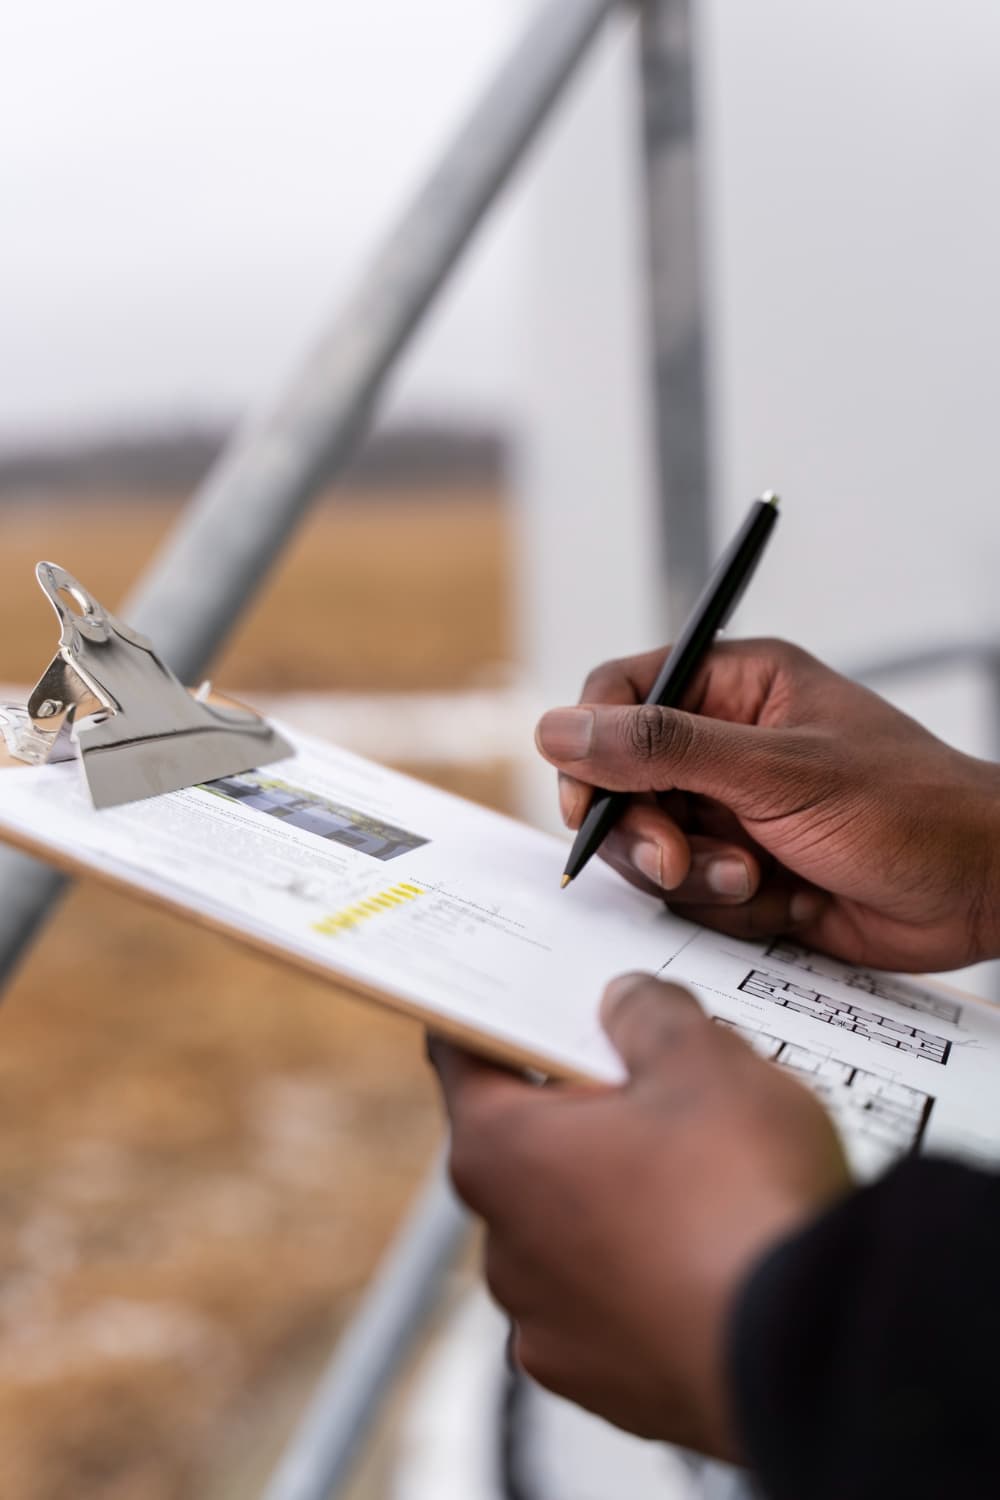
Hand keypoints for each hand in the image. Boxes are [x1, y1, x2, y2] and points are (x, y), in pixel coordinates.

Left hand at [430, 974, 848, 1455]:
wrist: (811, 1355)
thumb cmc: (739, 1200)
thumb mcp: (704, 1059)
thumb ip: (650, 1014)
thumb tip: (627, 1004)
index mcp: (500, 1152)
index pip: (464, 1061)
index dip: (496, 1023)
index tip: (515, 1007)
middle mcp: (504, 1249)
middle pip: (527, 1150)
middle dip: (582, 1115)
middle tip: (655, 1084)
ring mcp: (552, 1329)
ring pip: (575, 1234)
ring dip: (619, 1203)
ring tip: (707, 1179)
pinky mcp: (610, 1390)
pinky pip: (618, 1308)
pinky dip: (653, 1279)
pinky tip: (715, 1253)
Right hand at [535, 639, 999, 971]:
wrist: (983, 892)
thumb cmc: (909, 808)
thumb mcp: (776, 771)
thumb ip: (662, 749)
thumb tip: (559, 727)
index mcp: (734, 687)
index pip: (620, 695)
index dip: (591, 748)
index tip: (589, 802)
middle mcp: (723, 745)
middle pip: (620, 783)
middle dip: (647, 833)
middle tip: (682, 861)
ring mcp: (732, 812)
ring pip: (650, 848)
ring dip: (697, 878)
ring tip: (758, 880)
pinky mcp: (743, 872)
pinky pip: (689, 897)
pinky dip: (729, 909)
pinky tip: (787, 899)